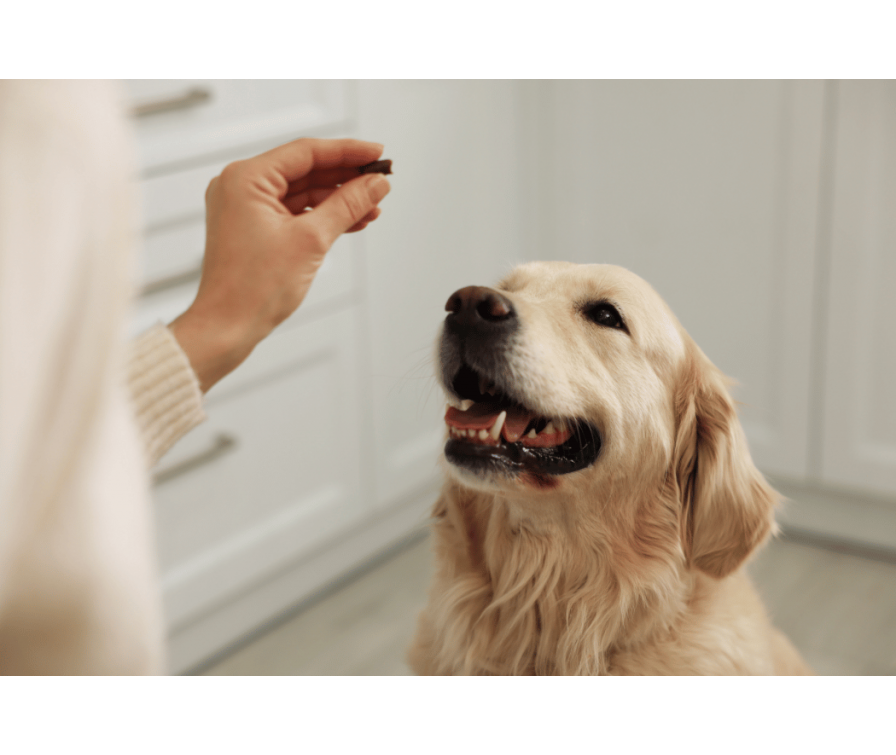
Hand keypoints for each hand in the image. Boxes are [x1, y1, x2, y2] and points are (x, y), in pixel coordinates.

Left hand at [169, 138, 390, 391]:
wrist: (227, 328)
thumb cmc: (253, 288)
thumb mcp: (311, 240)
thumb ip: (347, 205)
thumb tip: (376, 184)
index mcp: (246, 179)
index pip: (307, 153)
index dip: (348, 152)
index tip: (378, 154)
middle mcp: (241, 187)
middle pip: (306, 171)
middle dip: (346, 178)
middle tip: (381, 180)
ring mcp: (247, 209)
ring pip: (304, 193)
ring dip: (339, 200)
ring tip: (374, 206)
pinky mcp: (254, 229)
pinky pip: (296, 213)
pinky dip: (323, 216)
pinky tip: (354, 221)